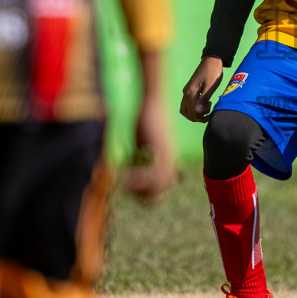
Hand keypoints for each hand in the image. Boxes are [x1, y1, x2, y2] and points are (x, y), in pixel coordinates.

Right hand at [129, 50, 178, 202]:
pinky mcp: (162, 151)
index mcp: (167, 159)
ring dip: (141, 189)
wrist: (152, 103)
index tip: (132, 190)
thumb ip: (140, 157)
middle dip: (145, 194)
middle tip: (128, 190)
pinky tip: (127, 177)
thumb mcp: (142, 142)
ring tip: (126, 185)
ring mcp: (168, 156)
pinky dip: (141, 179)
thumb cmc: (145, 119)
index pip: (164, 185)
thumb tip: (131, 168)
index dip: (149, 192)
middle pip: (163, 188)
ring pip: (160, 184)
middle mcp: (170, 160)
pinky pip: (155, 174)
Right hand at [180, 56, 225, 122]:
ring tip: (205, 111)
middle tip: (208, 114)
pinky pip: (186, 104)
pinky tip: (201, 106)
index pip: (192, 112)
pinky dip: (192, 109)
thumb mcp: (211, 86)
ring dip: (194, 114)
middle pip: (188, 112)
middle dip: (198, 117)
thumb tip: (198, 112)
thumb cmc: (213, 72)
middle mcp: (185, 93)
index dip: (201, 117)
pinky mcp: (188, 89)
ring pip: (185, 109)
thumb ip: (204, 99)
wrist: (212, 60)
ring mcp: (186, 91)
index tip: (210, 113)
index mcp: (190, 93)